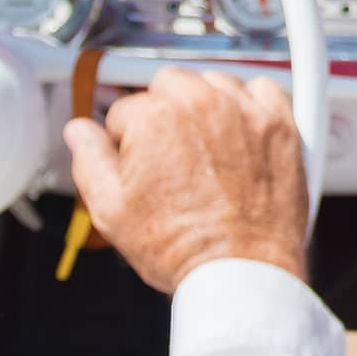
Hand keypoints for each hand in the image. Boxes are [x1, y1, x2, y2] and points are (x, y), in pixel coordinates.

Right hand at [65, 66, 310, 292]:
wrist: (240, 272)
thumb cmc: (180, 248)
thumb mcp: (112, 212)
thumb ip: (89, 160)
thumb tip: (78, 131)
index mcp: (154, 119)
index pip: (126, 110)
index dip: (127, 142)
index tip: (141, 166)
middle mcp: (200, 104)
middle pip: (168, 85)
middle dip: (163, 113)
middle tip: (170, 156)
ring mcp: (243, 111)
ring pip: (213, 83)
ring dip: (205, 106)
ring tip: (205, 150)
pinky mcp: (279, 124)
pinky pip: (262, 89)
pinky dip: (251, 105)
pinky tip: (241, 134)